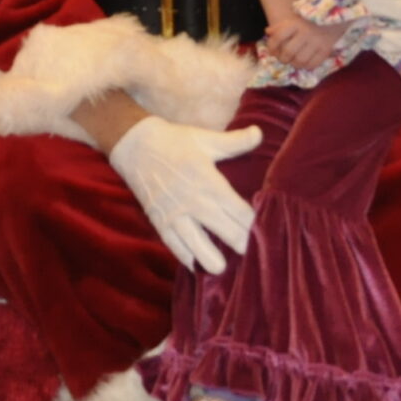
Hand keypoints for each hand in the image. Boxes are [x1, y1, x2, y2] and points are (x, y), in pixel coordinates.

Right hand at [107, 116, 261, 274]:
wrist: (135, 145)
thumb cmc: (175, 142)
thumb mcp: (206, 139)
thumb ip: (236, 141)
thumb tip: (260, 133)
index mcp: (210, 182)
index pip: (241, 212)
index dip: (255, 224)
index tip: (265, 230)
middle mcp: (195, 202)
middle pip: (228, 233)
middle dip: (243, 245)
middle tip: (253, 252)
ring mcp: (176, 215)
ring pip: (201, 248)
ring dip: (215, 260)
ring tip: (224, 268)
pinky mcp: (160, 222)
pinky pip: (175, 247)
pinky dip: (187, 259)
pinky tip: (197, 265)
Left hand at [262, 15, 345, 71]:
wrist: (334, 15)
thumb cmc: (309, 19)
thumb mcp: (294, 18)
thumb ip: (280, 26)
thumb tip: (267, 32)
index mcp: (295, 23)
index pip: (279, 37)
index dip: (272, 46)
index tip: (272, 51)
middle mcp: (305, 32)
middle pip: (288, 51)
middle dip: (283, 58)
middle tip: (284, 59)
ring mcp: (316, 41)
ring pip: (300, 60)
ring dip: (294, 64)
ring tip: (294, 61)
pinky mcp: (326, 49)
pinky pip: (313, 64)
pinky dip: (307, 66)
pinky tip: (305, 63)